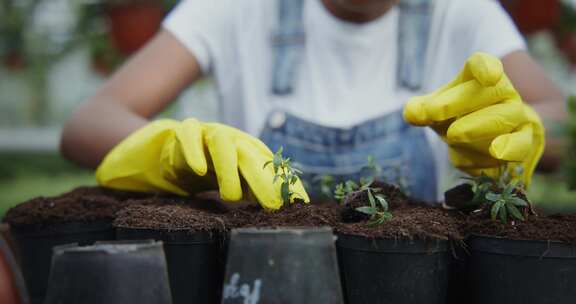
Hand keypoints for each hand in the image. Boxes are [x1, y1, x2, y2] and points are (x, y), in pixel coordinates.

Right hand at [96, 119, 309, 209]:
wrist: (173, 151)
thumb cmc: (211, 170)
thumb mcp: (237, 182)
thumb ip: (259, 190)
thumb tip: (291, 207)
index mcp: (250, 151)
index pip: (273, 167)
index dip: (286, 184)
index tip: (299, 205)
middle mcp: (234, 139)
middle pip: (252, 155)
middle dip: (265, 180)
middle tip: (273, 206)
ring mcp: (209, 133)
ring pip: (222, 143)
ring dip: (229, 169)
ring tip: (231, 196)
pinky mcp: (184, 131)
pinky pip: (188, 135)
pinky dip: (193, 150)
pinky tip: (198, 170)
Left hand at [403, 52, 544, 185]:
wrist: (496, 139)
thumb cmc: (461, 118)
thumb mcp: (436, 111)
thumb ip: (421, 110)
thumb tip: (412, 112)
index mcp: (479, 79)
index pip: (483, 64)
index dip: (485, 67)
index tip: (487, 76)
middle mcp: (504, 94)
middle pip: (492, 91)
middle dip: (460, 102)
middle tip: (432, 113)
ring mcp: (518, 118)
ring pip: (506, 117)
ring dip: (478, 126)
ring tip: (453, 135)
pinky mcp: (525, 142)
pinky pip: (519, 145)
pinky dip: (508, 149)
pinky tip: (496, 152)